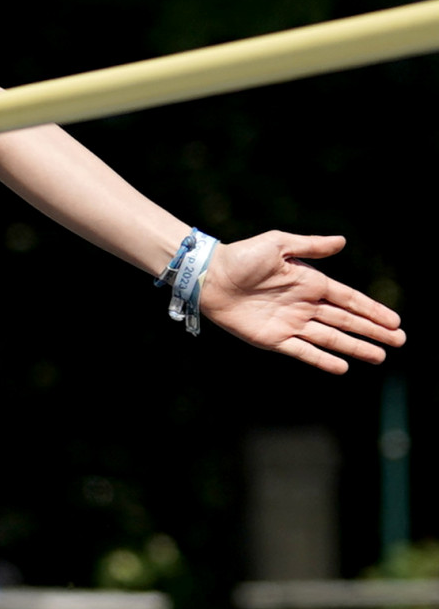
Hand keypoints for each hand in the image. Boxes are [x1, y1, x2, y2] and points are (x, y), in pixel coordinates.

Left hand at [198, 232, 404, 373]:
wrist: (209, 277)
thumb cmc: (241, 257)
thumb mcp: (279, 244)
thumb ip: (311, 246)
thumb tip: (343, 241)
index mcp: (310, 282)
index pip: (349, 299)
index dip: (372, 310)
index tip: (395, 321)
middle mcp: (305, 305)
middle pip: (347, 321)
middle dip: (373, 332)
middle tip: (399, 341)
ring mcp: (290, 323)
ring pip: (331, 338)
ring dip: (354, 347)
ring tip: (380, 357)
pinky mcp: (273, 339)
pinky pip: (303, 351)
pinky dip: (322, 359)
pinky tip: (343, 367)